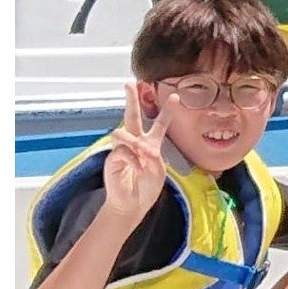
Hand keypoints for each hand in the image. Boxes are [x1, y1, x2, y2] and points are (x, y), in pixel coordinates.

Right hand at [97, 83, 171, 224]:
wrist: (133, 204)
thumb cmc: (147, 188)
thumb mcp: (158, 172)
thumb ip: (152, 156)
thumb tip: (139, 146)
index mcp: (151, 144)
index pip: (160, 124)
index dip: (167, 111)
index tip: (175, 96)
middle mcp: (136, 143)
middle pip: (133, 116)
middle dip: (131, 100)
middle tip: (129, 84)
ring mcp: (122, 149)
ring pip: (123, 133)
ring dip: (134, 143)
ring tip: (141, 157)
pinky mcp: (112, 158)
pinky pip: (121, 150)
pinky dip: (131, 160)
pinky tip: (136, 169)